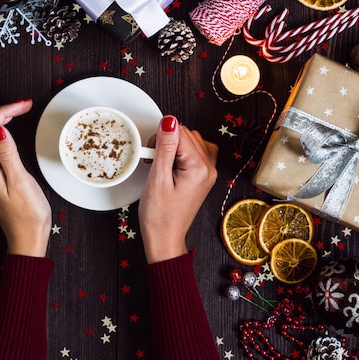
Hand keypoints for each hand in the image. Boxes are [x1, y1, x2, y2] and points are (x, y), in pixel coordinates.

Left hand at [0, 99, 51, 256]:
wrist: (27, 239)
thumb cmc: (28, 214)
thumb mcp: (20, 181)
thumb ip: (7, 153)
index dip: (4, 111)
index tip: (24, 105)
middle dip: (3, 112)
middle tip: (26, 105)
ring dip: (2, 121)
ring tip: (21, 111)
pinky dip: (3, 134)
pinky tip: (12, 131)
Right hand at [138, 116, 218, 263]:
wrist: (164, 238)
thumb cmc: (159, 215)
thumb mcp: (158, 178)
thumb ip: (165, 147)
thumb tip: (169, 121)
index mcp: (200, 167)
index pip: (180, 132)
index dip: (160, 138)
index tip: (149, 154)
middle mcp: (209, 167)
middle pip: (187, 134)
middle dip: (166, 141)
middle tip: (152, 160)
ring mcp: (208, 172)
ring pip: (191, 140)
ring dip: (173, 145)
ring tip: (159, 163)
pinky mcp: (203, 176)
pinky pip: (196, 151)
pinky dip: (182, 151)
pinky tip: (172, 162)